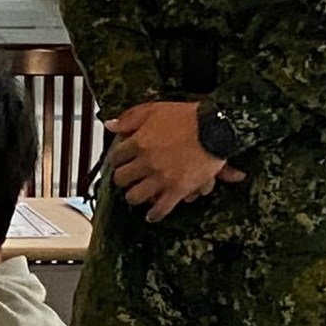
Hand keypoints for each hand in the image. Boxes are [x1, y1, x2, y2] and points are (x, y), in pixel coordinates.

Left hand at [104, 99, 231, 220]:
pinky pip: (160, 209)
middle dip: (123, 178)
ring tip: (137, 195)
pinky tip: (151, 215)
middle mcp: (146, 162)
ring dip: (135, 196)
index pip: (116, 156)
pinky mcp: (177, 190)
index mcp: (139, 142)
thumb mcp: (154, 110)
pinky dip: (155, 214)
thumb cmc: (187, 116)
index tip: (121, 161)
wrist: (215, 128)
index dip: (117, 159)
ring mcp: (160, 178)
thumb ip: (130, 118)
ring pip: (135, 196)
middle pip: (122, 178)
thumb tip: (111, 126)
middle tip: (127, 178)